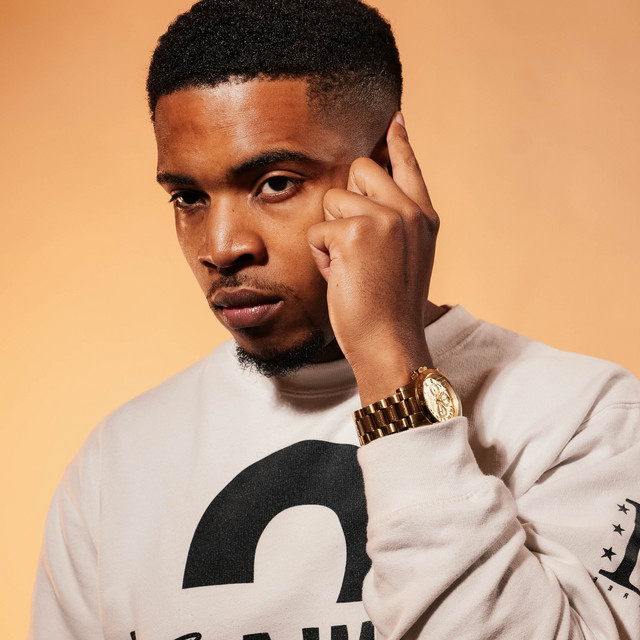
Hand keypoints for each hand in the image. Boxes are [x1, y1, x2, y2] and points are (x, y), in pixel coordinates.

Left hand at [307, 113, 439, 404]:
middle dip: (346, 202)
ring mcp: (384, 218)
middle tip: (358, 245)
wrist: (391, 343)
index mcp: (424, 217)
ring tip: (352, 268)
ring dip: (332, 235)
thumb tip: (365, 191)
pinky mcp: (354, 232)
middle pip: (359, 169)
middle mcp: (408, 211)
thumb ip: (396, 221)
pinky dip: (321, 257)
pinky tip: (342, 277)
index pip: (408, 165)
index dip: (398, 142)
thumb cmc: (391, 307)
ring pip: (333, 200)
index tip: (393, 119)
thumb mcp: (407, 257)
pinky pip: (318, 230)